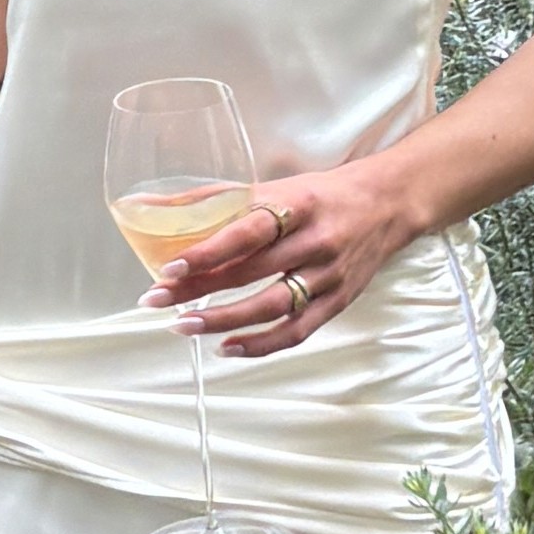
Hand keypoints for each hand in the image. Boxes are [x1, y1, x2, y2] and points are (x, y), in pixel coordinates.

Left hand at [141, 161, 422, 359]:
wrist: (388, 204)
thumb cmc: (320, 195)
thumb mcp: (273, 185)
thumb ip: (213, 199)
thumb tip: (145, 205)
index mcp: (296, 204)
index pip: (246, 231)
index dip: (207, 251)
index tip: (168, 267)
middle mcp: (314, 241)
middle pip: (251, 271)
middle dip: (199, 288)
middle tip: (156, 300)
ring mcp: (328, 275)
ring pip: (271, 306)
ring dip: (223, 320)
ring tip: (183, 325)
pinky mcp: (337, 302)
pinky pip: (296, 331)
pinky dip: (260, 344)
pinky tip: (227, 348)